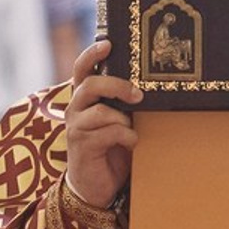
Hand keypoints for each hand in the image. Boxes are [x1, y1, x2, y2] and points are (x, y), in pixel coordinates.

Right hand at [64, 40, 142, 208]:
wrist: (96, 186)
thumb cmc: (111, 148)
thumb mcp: (120, 120)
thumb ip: (126, 103)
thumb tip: (152, 85)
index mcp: (85, 98)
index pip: (82, 69)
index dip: (92, 54)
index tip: (108, 43)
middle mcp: (76, 109)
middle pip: (90, 84)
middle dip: (116, 85)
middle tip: (138, 94)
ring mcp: (76, 127)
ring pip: (100, 111)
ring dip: (123, 118)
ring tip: (134, 127)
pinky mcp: (82, 147)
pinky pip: (107, 134)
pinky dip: (125, 136)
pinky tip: (131, 143)